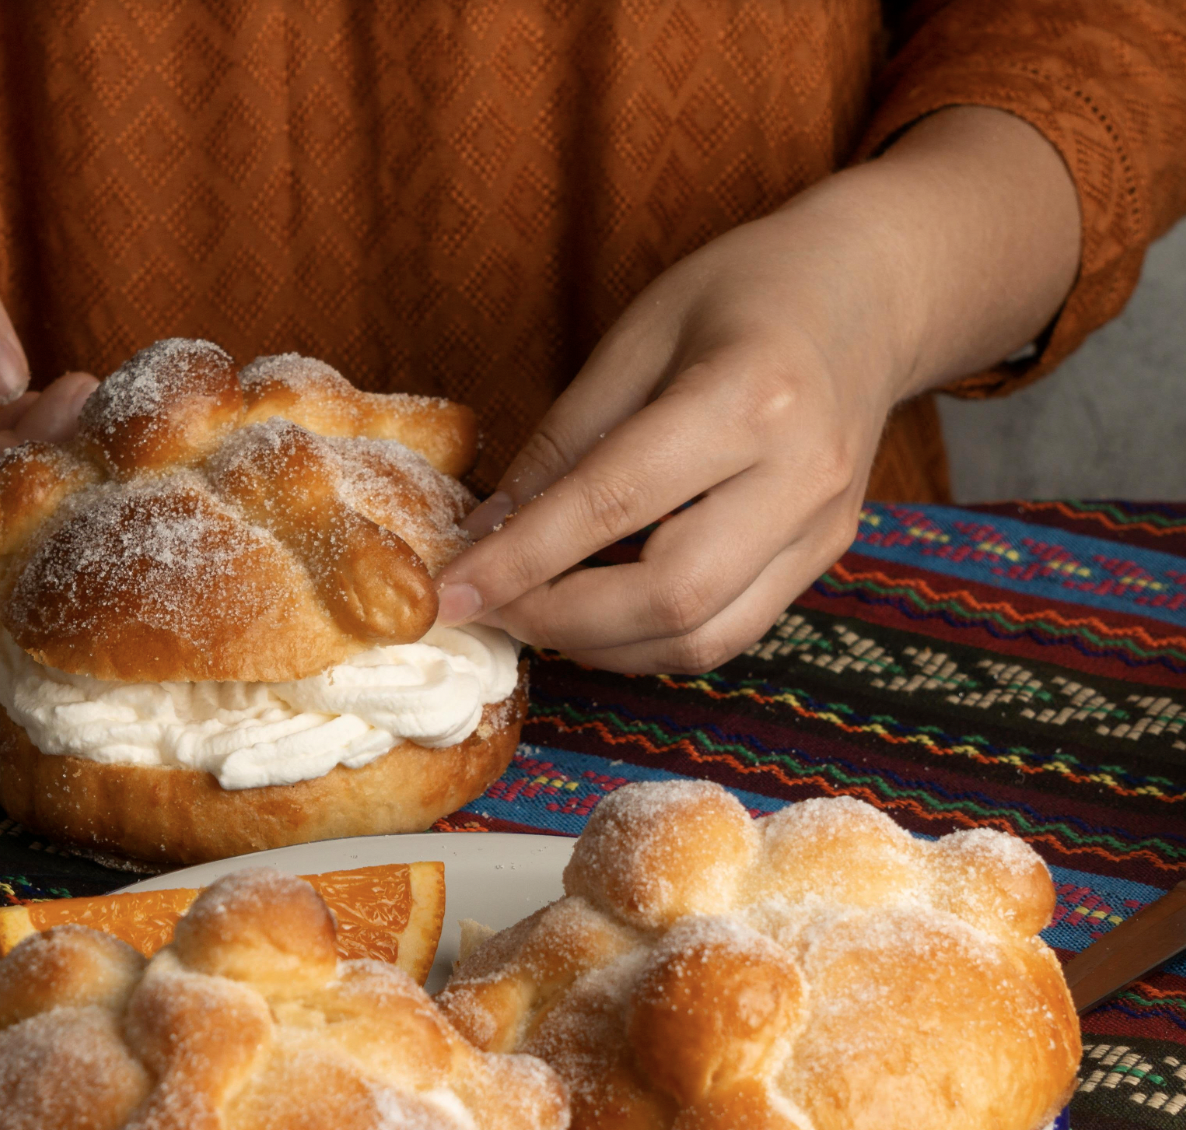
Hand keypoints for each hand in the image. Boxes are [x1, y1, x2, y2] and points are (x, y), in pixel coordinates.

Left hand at [435, 106, 1079, 672]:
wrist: (873, 290)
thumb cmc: (744, 292)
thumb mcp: (636, 334)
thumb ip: (563, 441)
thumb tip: (486, 536)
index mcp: (749, 396)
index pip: (612, 505)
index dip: (520, 561)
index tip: (450, 593)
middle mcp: (800, 474)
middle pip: (668, 595)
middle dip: (557, 620)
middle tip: (489, 607)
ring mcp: (822, 526)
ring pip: (701, 637)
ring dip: (600, 646)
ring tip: (533, 613)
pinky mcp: (823, 556)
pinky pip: (727, 632)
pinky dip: (648, 640)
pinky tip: (595, 612)